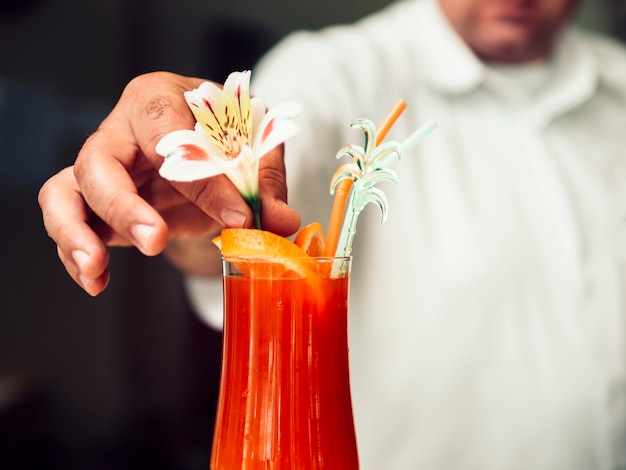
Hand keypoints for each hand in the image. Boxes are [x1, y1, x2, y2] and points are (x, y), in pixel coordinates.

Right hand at [38, 72, 300, 295]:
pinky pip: (70, 222)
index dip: (199, 178)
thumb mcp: (256, 152)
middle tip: (157, 241)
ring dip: (76, 232)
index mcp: (160, 100)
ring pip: (65, 191)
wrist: (210, 154)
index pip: (166, 133)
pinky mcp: (96, 202)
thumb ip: (264, 184)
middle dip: (124, 206)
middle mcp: (121, 129)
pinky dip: (76, 254)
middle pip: (98, 160)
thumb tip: (282, 222)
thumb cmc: (228, 139)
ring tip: (96, 269)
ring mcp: (102, 167)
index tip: (238, 218)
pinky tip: (96, 282)